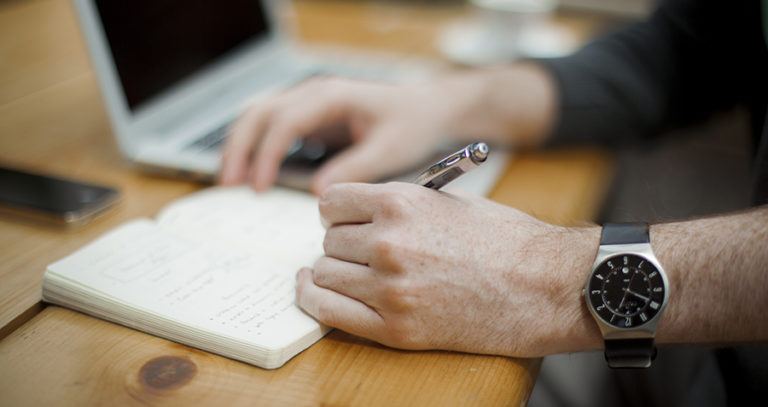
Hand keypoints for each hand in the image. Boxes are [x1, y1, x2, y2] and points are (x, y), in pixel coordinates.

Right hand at [219, 64, 555, 193]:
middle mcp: (315, 94)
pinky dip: (256, 147)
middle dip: (239, 147)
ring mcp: (310, 103)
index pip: (285, 121)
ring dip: (240, 145)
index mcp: (332, 96)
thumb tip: (318, 194)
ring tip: (229, 181)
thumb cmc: (414, 125)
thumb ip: (355, 168)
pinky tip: (251, 174)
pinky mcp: (311, 117)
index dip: (266, 154)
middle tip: (228, 185)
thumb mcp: (390, 149)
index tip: (258, 187)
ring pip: (259, 116)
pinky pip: (272, 127)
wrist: (430, 109)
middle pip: (260, 113)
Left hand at [295, 182, 601, 356]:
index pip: (331, 202)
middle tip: (361, 251)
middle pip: (329, 240)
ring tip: (353, 272)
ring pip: (324, 273)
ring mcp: (390, 288)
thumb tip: (359, 213)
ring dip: (334, 272)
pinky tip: (314, 290)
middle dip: (342, 243)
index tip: (345, 221)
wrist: (546, 287)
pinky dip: (314, 299)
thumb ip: (399, 204)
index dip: (337, 212)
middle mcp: (389, 242)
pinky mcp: (396, 328)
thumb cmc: (505, 241)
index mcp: (401, 203)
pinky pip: (329, 311)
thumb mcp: (449, 201)